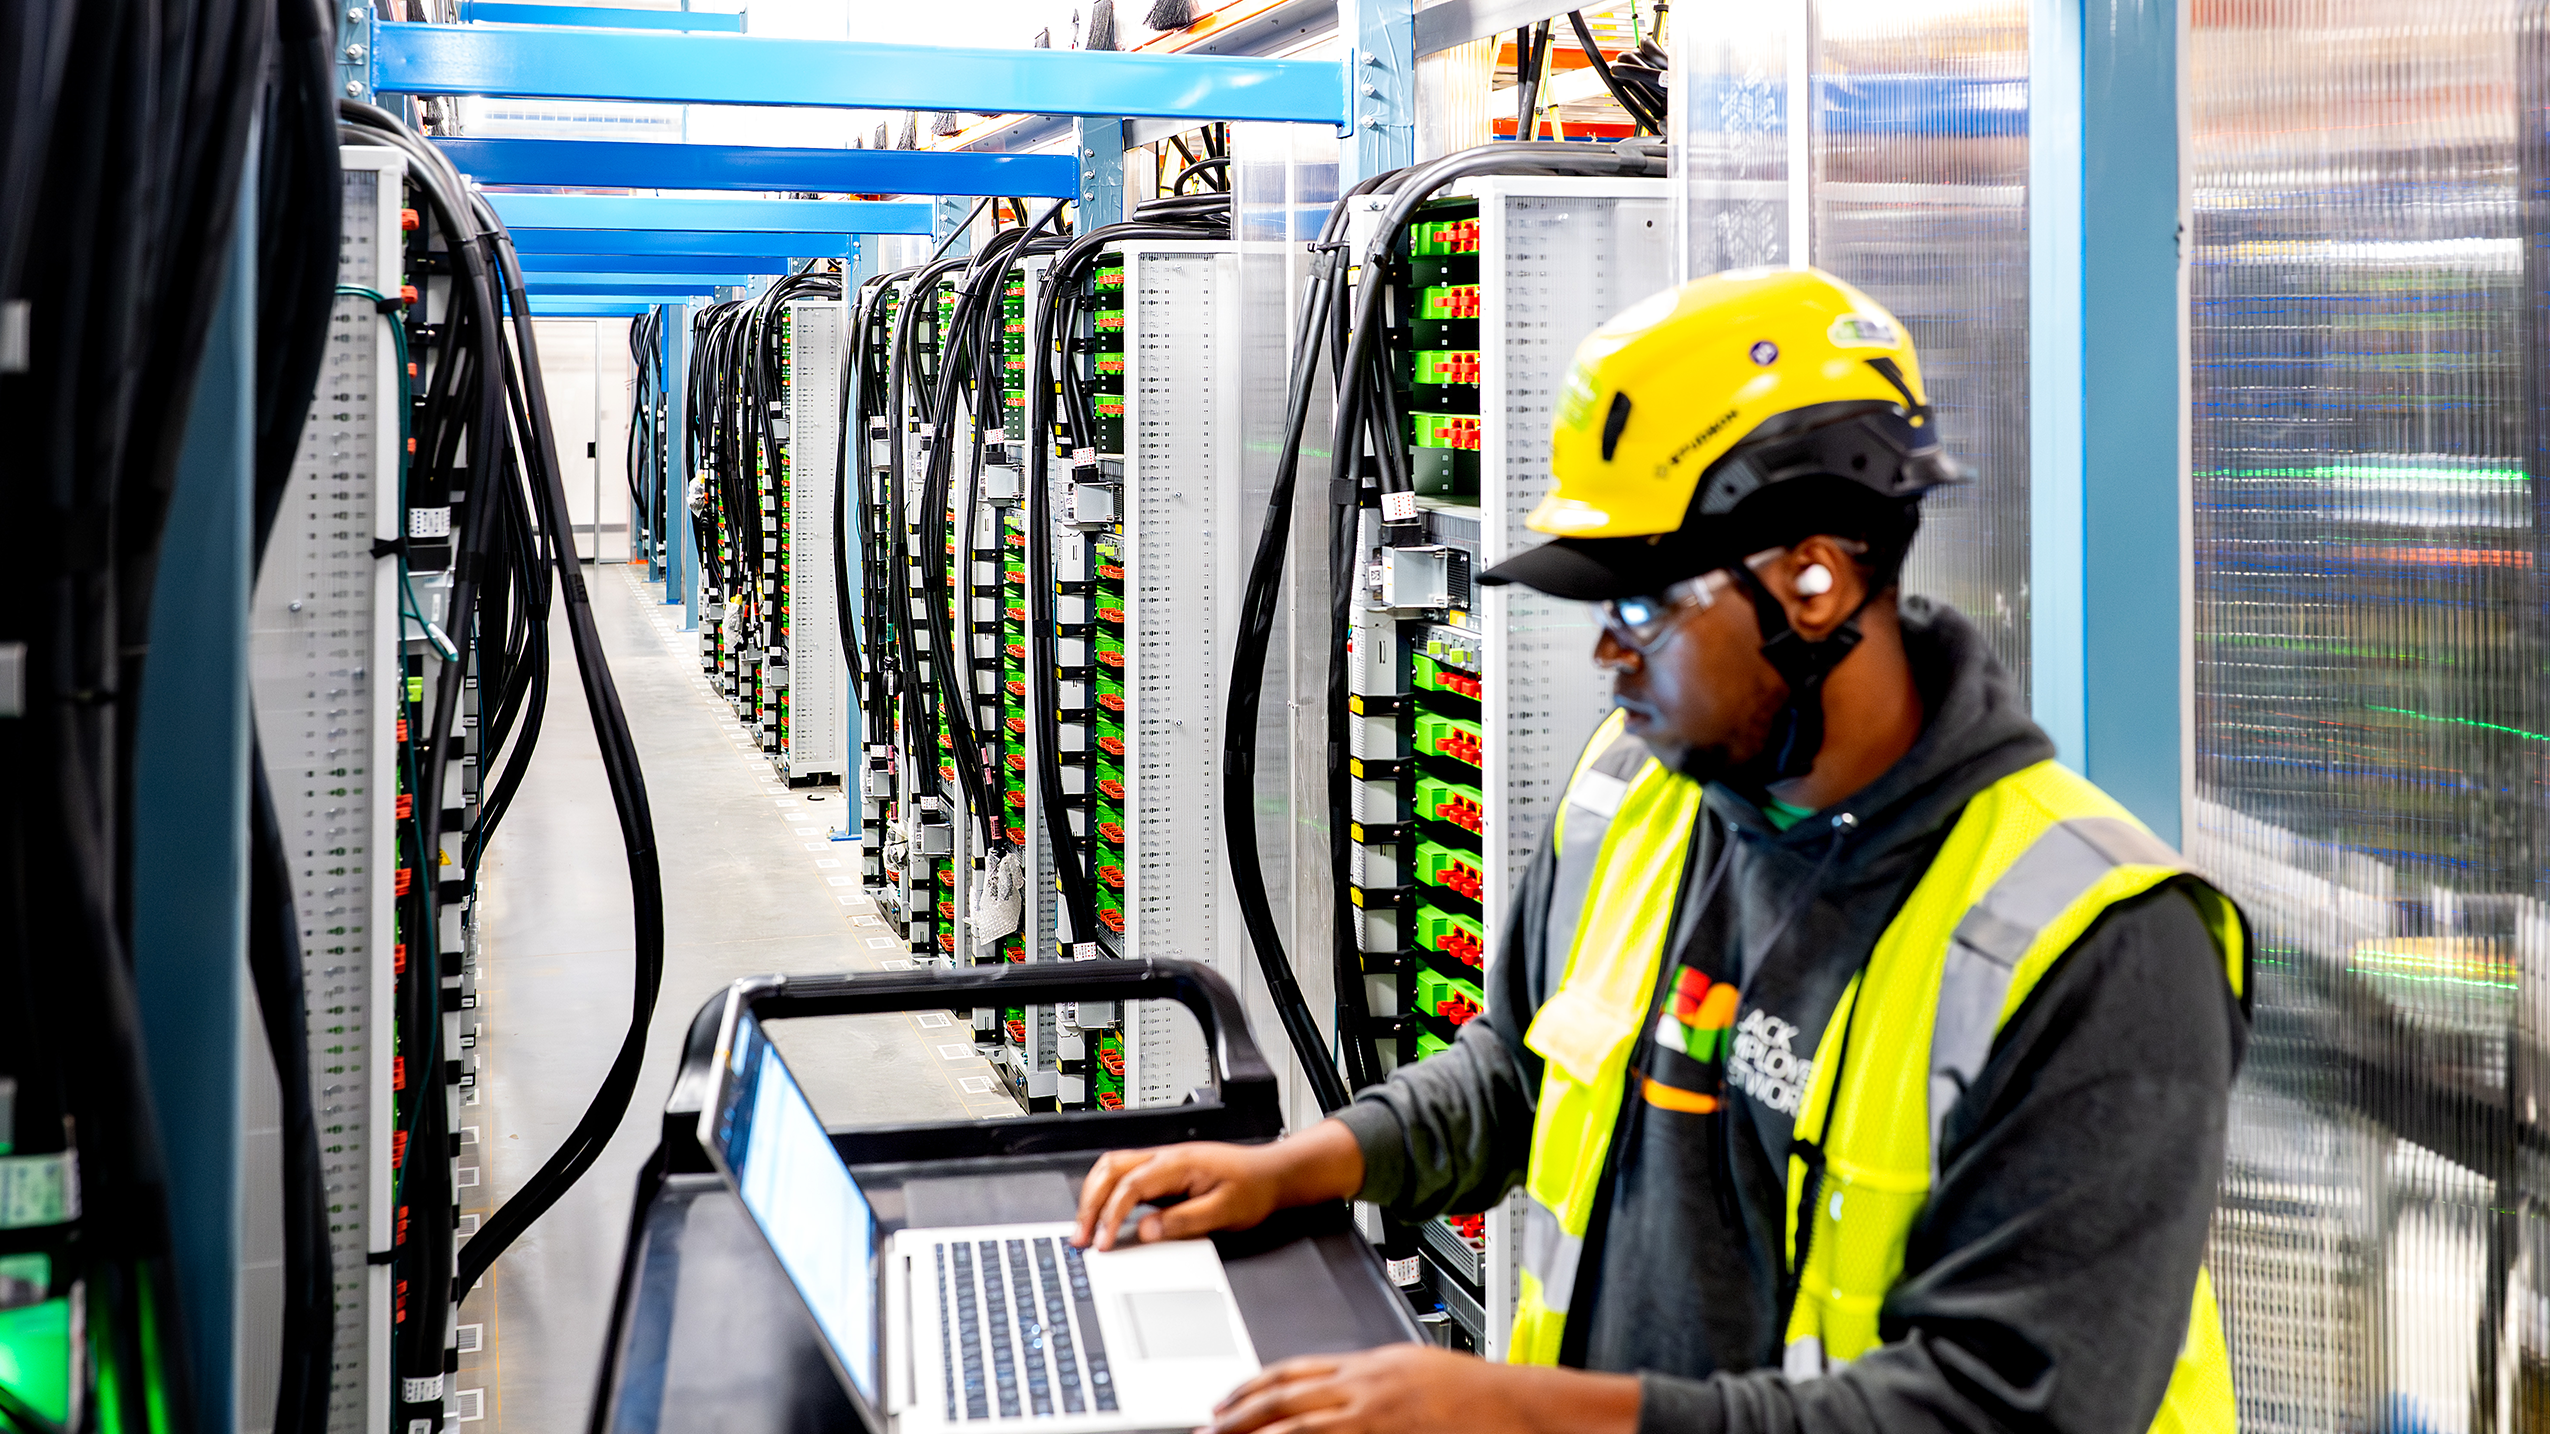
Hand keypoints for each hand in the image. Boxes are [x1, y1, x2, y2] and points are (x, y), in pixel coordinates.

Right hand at [1072, 1122, 1365, 1249]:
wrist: (1272, 1175)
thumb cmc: (1254, 1188)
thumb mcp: (1224, 1211)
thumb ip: (1184, 1221)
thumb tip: (1146, 1232)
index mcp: (1178, 1163)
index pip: (1130, 1186)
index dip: (1111, 1215)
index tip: (1104, 1243)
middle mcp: (1165, 1158)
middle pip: (1110, 1169)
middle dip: (1089, 1203)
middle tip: (1081, 1237)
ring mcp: (1162, 1164)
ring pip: (1113, 1168)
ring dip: (1094, 1196)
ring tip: (1086, 1228)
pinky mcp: (1163, 1174)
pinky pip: (1125, 1178)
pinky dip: (1107, 1195)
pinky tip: (1105, 1217)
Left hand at [1206, 1345, 1638, 1433]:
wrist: (1520, 1407)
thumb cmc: (1480, 1395)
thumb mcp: (1417, 1372)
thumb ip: (1376, 1381)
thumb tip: (1339, 1392)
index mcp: (1371, 1362)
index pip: (1295, 1368)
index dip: (1254, 1383)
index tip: (1227, 1397)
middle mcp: (1365, 1384)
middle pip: (1284, 1394)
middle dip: (1239, 1411)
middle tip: (1206, 1425)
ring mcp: (1373, 1414)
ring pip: (1295, 1423)